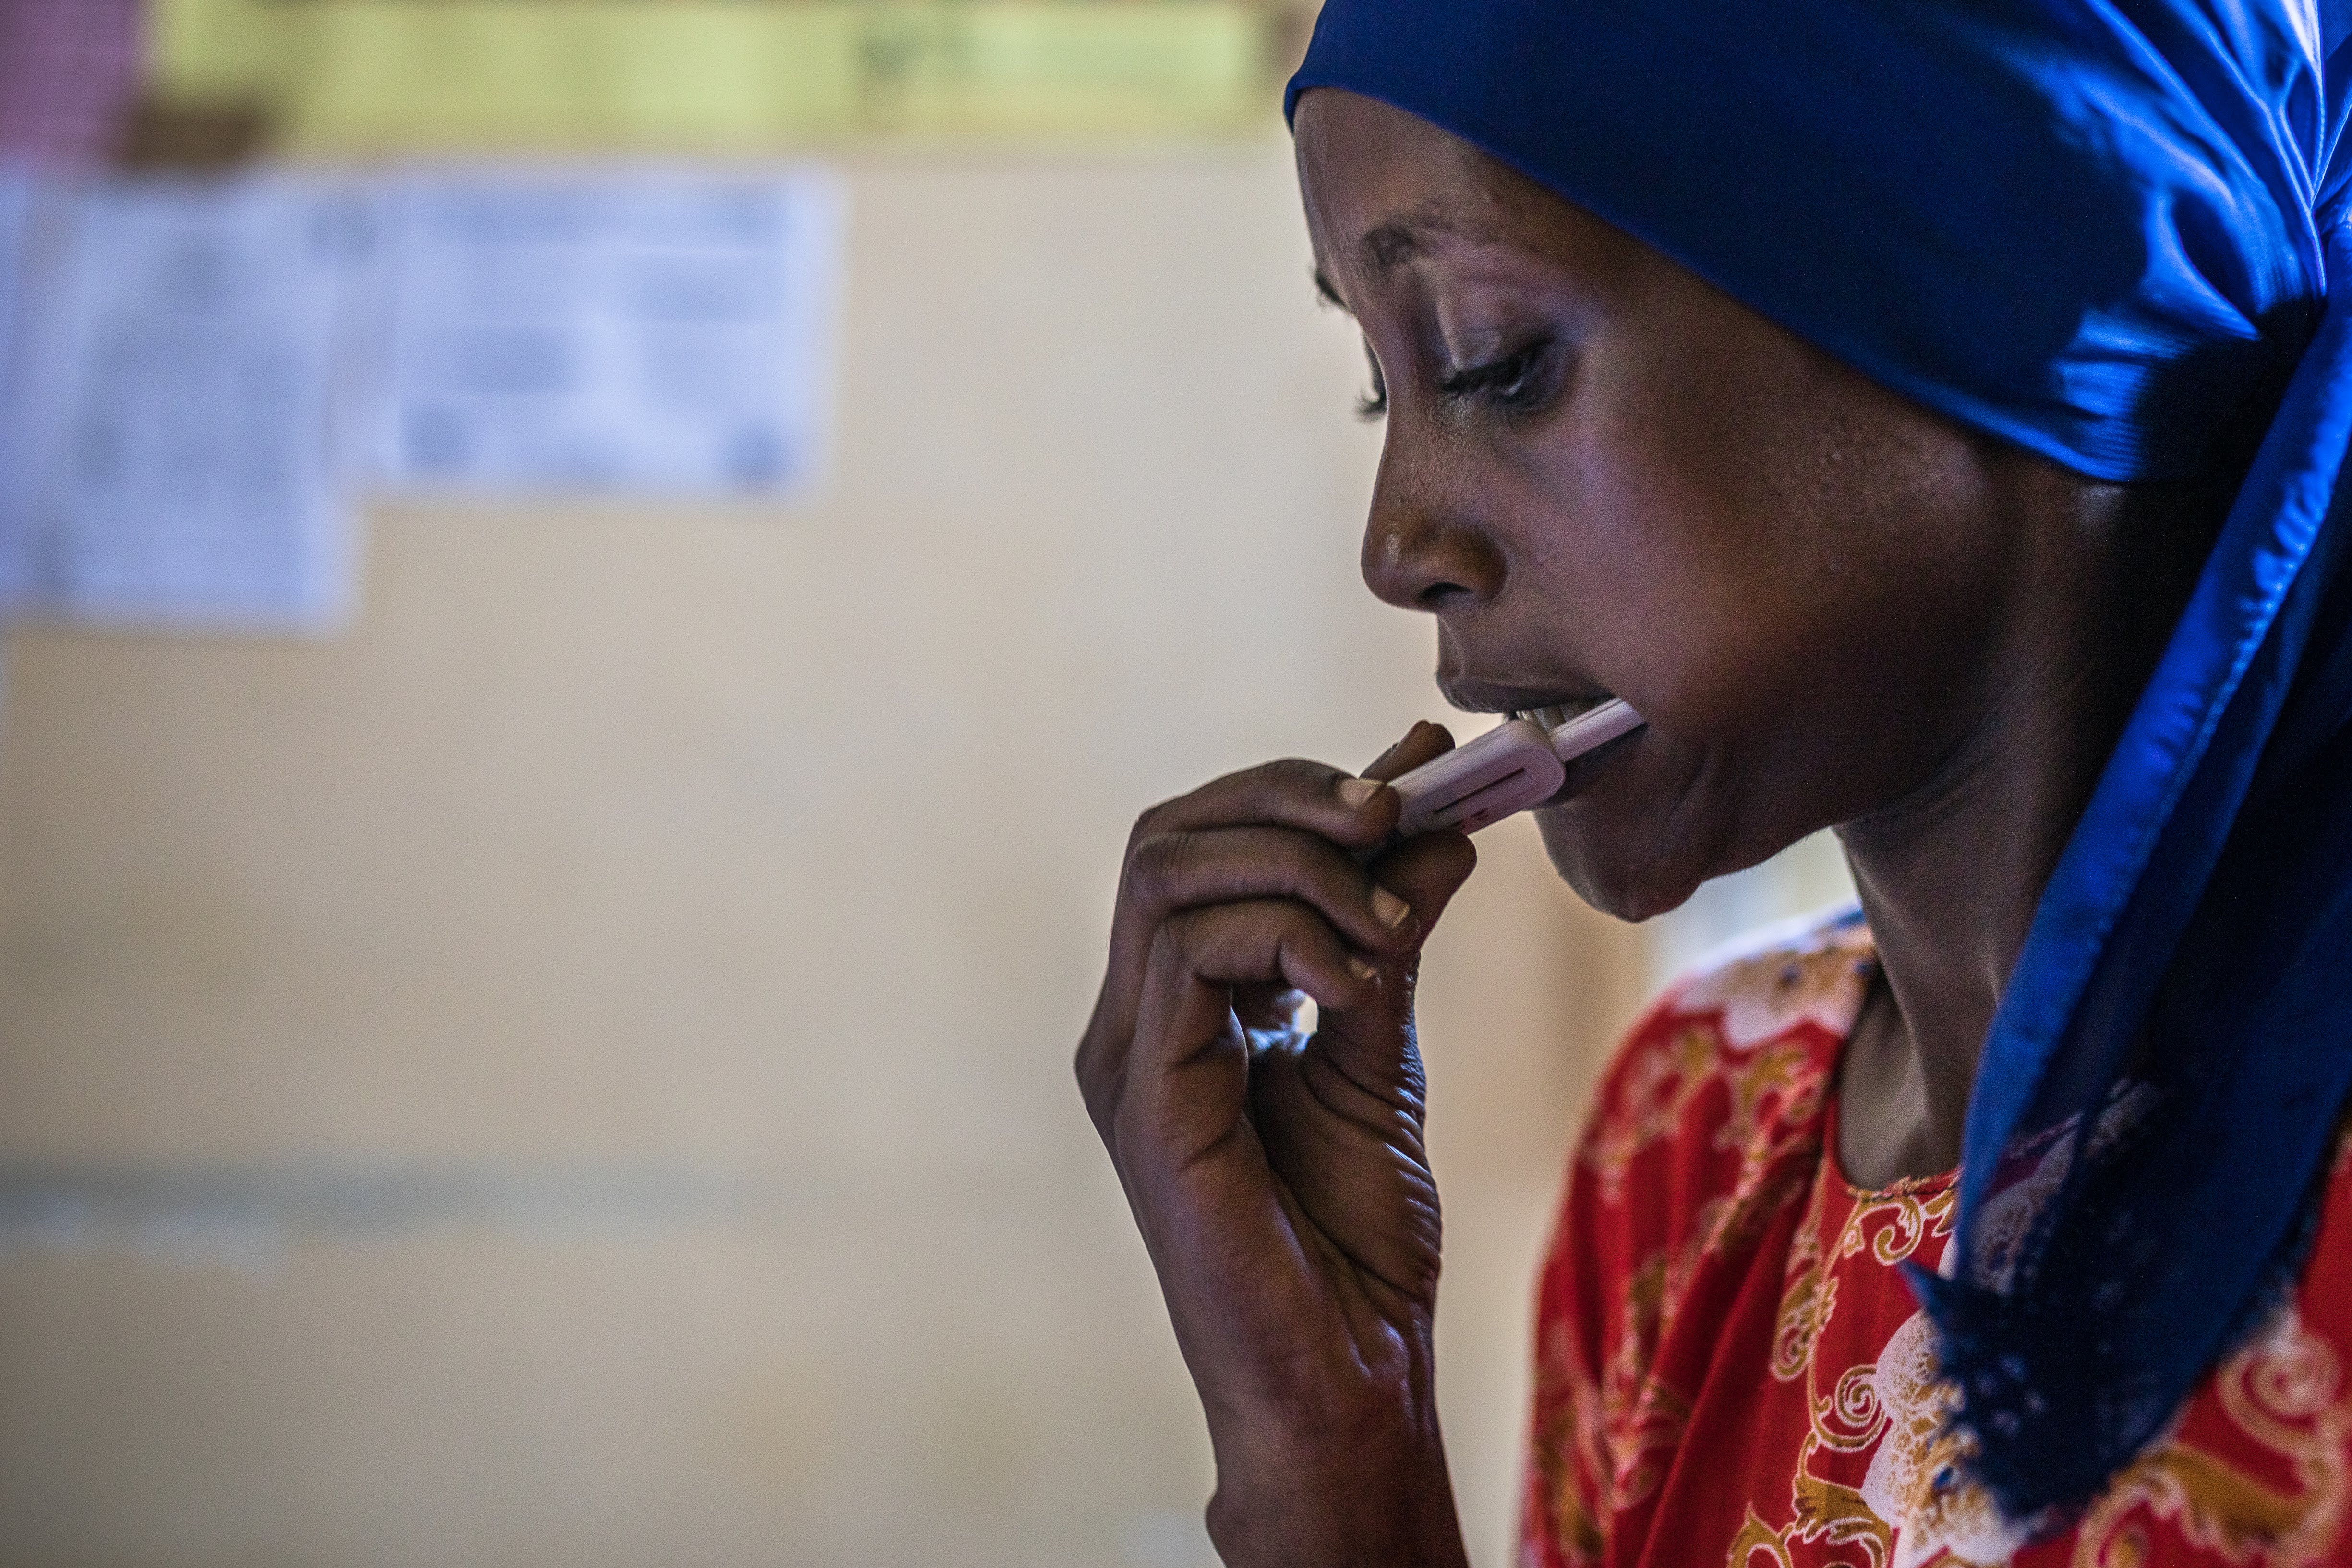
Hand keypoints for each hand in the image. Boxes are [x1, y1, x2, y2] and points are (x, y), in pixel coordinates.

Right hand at [1076, 723, 1477, 1567]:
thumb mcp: (1383, 1052)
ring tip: (1389, 920)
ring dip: (1300, 866)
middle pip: (1171, 834)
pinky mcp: (1145, 1098)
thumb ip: (1391, 939)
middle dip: (1288, 798)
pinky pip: (1190, 954)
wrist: (1349, 1376)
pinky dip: (1287, 935)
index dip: (1302, 788)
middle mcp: (1135, 1018)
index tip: (1417, 765)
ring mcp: (1128, 1056)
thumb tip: (1442, 823)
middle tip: (1393, 811)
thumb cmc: (1358, 1239)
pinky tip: (1355, 980)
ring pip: (1171, 873)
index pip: (1205, 842)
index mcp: (1180, 1005)